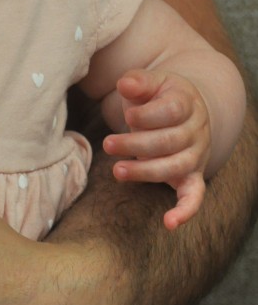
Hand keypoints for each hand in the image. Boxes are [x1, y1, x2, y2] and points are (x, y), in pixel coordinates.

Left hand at [103, 68, 211, 228]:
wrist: (184, 109)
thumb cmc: (157, 97)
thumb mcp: (149, 82)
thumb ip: (137, 81)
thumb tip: (125, 84)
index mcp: (187, 103)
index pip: (172, 111)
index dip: (148, 115)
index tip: (128, 116)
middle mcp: (196, 131)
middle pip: (170, 141)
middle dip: (136, 144)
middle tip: (107, 144)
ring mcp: (196, 156)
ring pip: (175, 167)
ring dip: (145, 172)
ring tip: (116, 171)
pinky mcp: (192, 176)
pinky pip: (195, 197)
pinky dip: (185, 211)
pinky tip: (169, 223)